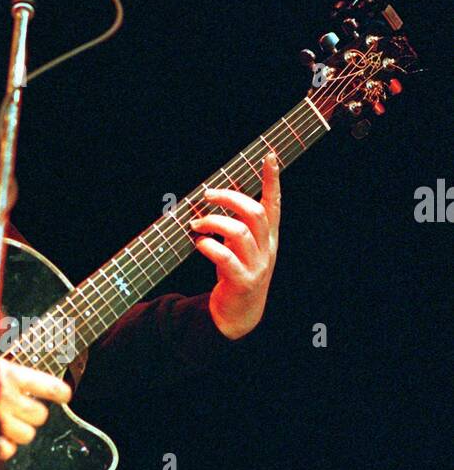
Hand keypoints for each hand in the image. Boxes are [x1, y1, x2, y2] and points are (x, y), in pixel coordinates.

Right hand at [0, 343, 71, 459]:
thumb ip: (2, 369)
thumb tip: (13, 377)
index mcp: (10, 374)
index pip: (48, 386)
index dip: (60, 392)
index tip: (64, 395)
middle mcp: (8, 397)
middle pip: (40, 416)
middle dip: (34, 416)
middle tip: (22, 412)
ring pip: (27, 435)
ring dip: (20, 432)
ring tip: (7, 425)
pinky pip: (6, 450)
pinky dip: (4, 449)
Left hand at [189, 151, 280, 338]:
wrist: (239, 314)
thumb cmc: (237, 273)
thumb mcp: (242, 247)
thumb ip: (236, 224)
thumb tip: (216, 198)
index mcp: (268, 237)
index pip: (274, 203)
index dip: (272, 180)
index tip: (269, 156)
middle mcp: (266, 249)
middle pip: (255, 213)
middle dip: (230, 198)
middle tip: (207, 194)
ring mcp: (256, 265)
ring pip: (239, 232)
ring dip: (213, 222)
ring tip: (196, 224)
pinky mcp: (241, 281)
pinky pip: (225, 257)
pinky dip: (208, 246)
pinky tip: (199, 244)